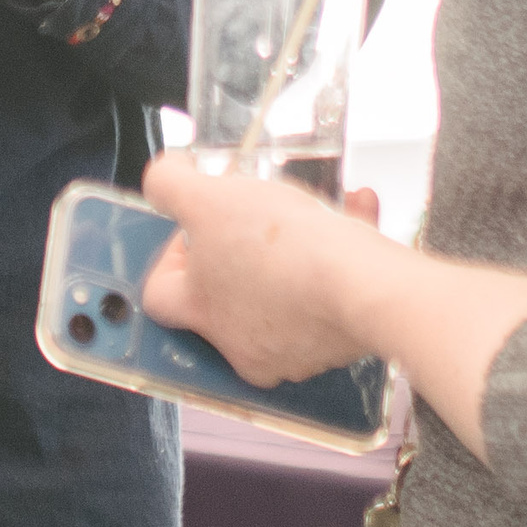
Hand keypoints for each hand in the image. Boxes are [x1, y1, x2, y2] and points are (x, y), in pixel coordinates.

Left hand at [139, 151, 387, 386]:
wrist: (366, 286)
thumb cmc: (282, 248)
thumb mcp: (208, 198)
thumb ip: (169, 184)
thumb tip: (162, 178)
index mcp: (204, 314)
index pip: (160, 294)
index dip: (171, 253)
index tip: (195, 224)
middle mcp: (244, 344)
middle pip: (226, 289)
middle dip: (241, 243)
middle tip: (256, 213)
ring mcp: (295, 348)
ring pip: (285, 285)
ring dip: (298, 239)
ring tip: (314, 202)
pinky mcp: (341, 339)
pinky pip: (333, 288)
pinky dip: (340, 249)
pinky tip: (356, 206)